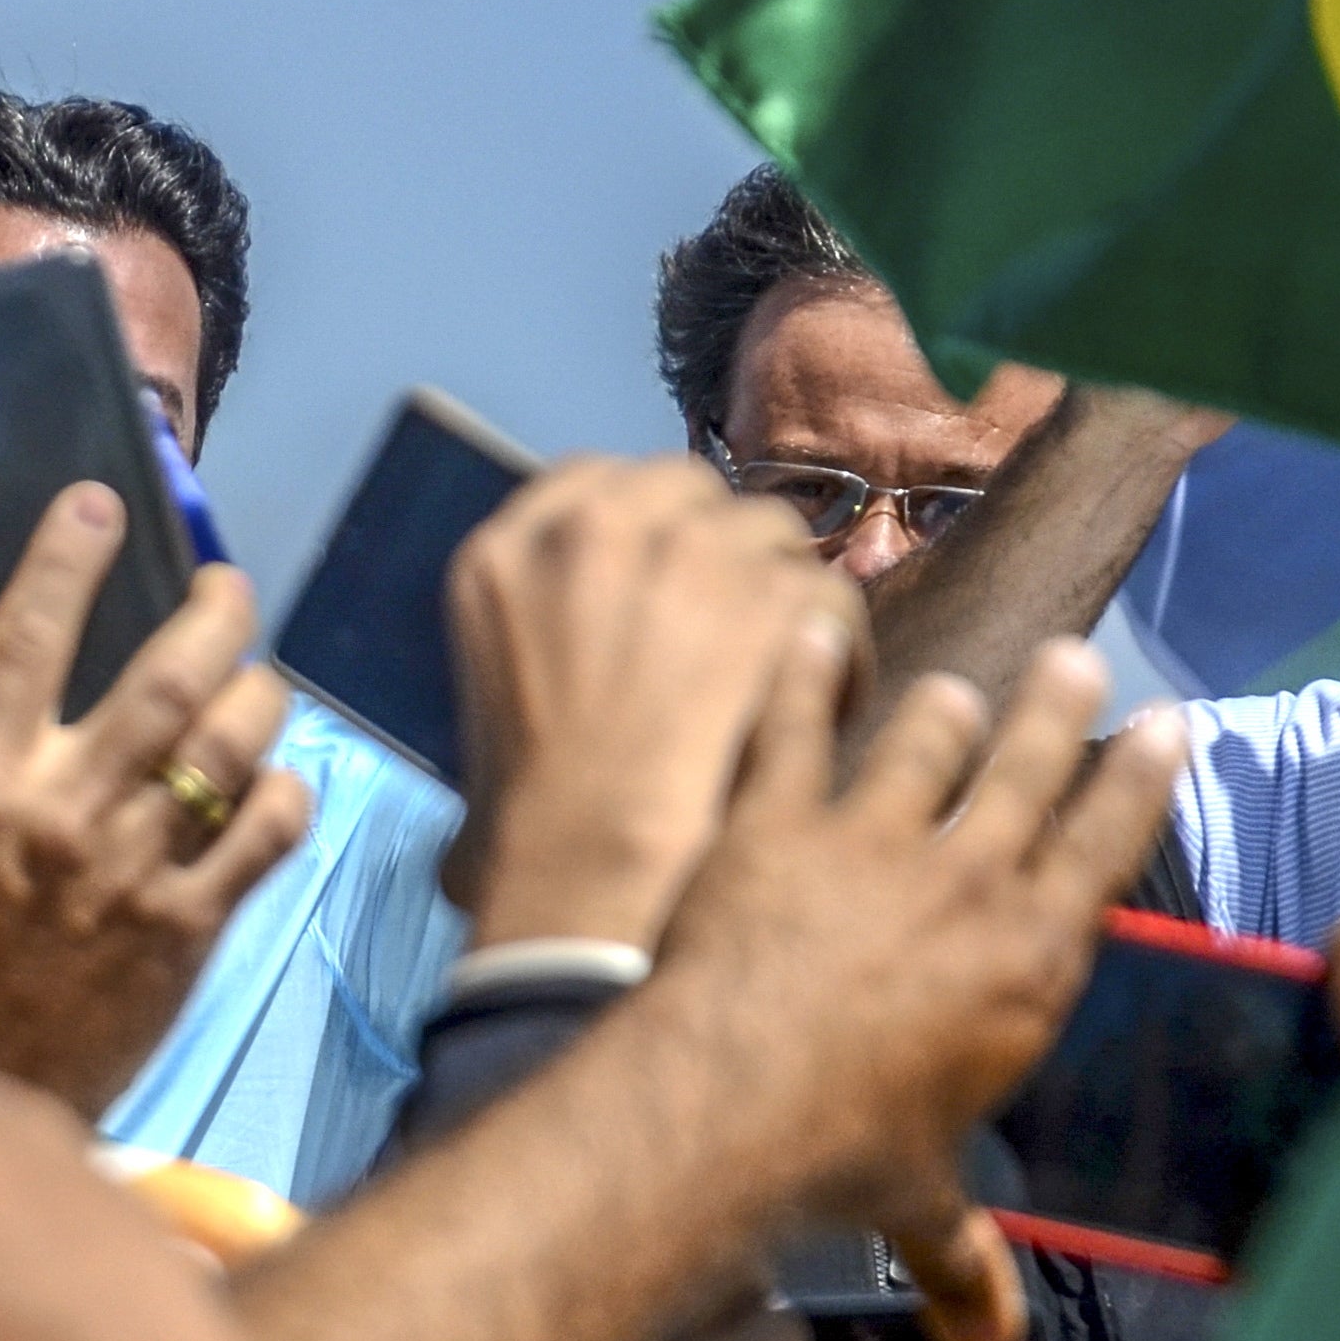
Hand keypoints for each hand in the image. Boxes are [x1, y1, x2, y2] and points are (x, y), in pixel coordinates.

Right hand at [0, 487, 310, 1116]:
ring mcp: (134, 872)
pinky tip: (278, 778)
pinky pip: (263, 841)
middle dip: (211, 615)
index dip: (67, 562)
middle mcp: (61, 814)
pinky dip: (285, 796)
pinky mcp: (189, 928)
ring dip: (259, 696)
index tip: (101, 502)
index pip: (27, 642)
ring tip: (259, 675)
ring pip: (228, 752)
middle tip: (227, 586)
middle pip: (162, 683)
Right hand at [440, 459, 847, 945]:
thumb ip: (549, 609)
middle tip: (737, 622)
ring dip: (784, 594)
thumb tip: (614, 591)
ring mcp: (677, 553)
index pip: (594, 479)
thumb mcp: (497, 680)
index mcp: (502, 552)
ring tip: (790, 668)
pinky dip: (841, 651)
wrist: (583, 861)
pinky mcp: (761, 594)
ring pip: (770, 532)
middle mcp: (586, 530)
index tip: (672, 566)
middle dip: (720, 548)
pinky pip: (829, 591)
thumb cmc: (535, 805)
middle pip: (688, 489)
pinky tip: (825, 707)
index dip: (647, 521)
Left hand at [638, 630, 1184, 1340]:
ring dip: (945, 700)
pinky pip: (790, 725)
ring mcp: (869, 842)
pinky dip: (801, 668)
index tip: (1168, 726)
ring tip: (963, 673)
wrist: (730, 1104)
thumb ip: (962, 1259)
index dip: (1140, 782)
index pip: (1105, 849)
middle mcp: (966, 883)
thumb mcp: (917, 1206)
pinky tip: (809, 621)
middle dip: (1060, 710)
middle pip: (1031, 770)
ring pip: (923, 739)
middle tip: (1079, 658)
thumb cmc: (838, 1159)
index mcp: (1028, 961)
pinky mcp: (771, 823)